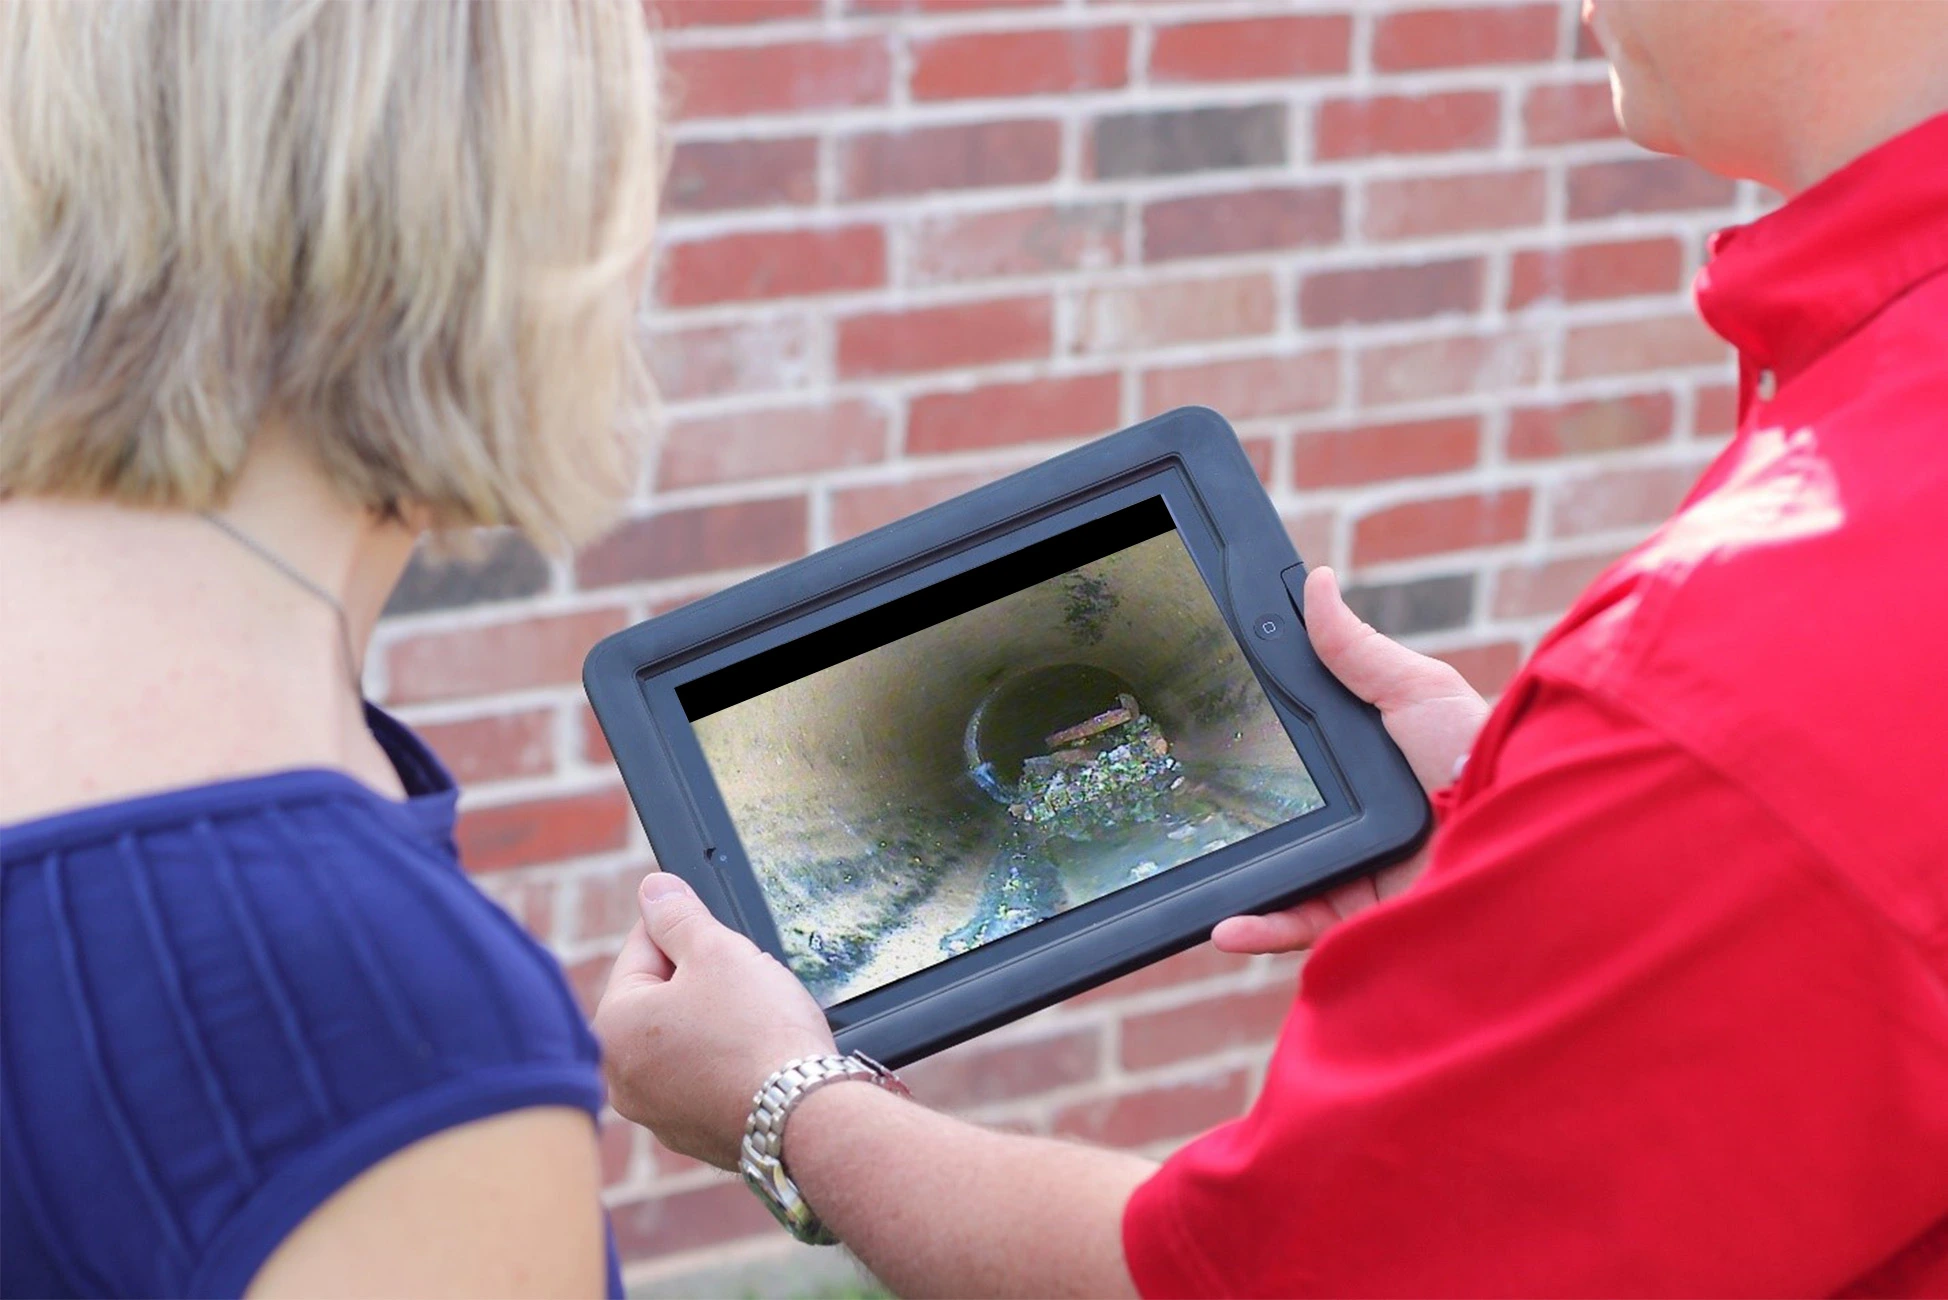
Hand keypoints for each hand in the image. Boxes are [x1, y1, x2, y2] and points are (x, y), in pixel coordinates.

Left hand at [593, 872, 836, 1169]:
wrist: (805, 1117)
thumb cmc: (758, 1033)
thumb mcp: (717, 952)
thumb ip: (678, 915)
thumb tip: (653, 889)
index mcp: (613, 1026)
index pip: (642, 948)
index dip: (686, 929)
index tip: (718, 933)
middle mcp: (621, 1077)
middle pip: (660, 997)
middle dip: (701, 980)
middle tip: (744, 980)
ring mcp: (656, 1113)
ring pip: (684, 1039)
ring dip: (714, 1021)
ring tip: (755, 1020)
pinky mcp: (693, 1135)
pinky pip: (705, 1079)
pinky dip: (727, 1063)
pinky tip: (758, 1057)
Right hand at [1210, 565, 1489, 955]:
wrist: (1519, 825)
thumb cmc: (1474, 752)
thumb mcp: (1412, 689)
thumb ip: (1356, 649)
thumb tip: (1316, 583)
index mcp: (1360, 771)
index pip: (1292, 763)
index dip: (1247, 753)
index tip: (1201, 738)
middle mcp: (1351, 824)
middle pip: (1276, 825)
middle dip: (1227, 824)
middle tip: (1177, 812)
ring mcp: (1353, 873)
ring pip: (1278, 882)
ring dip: (1232, 885)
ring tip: (1187, 875)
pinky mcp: (1359, 918)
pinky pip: (1299, 927)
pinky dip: (1259, 928)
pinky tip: (1225, 925)